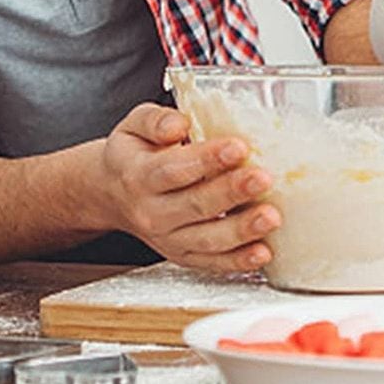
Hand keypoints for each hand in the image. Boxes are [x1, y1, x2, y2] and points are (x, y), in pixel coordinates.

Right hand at [101, 104, 280, 275]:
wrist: (112, 194)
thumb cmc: (133, 156)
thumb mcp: (134, 127)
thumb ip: (155, 120)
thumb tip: (178, 124)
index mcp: (138, 176)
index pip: (173, 169)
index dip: (206, 159)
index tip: (238, 147)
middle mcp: (151, 212)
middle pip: (194, 205)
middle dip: (232, 192)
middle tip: (263, 179)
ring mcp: (167, 238)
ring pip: (206, 239)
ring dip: (241, 230)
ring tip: (271, 217)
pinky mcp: (183, 256)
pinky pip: (211, 263)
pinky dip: (238, 261)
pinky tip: (262, 252)